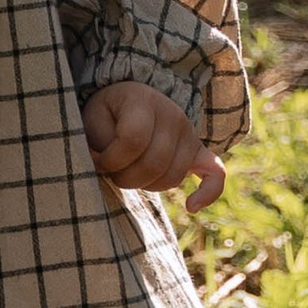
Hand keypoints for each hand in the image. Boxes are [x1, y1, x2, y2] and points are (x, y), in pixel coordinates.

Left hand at [83, 83, 224, 211]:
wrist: (128, 104)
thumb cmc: (105, 116)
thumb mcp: (91, 119)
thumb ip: (96, 141)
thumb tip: (102, 165)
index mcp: (143, 101)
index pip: (133, 141)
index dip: (110, 160)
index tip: (96, 160)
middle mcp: (173, 115)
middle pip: (154, 164)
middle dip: (125, 178)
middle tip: (111, 173)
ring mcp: (190, 134)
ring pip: (172, 177)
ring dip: (146, 186)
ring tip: (130, 174)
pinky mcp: (199, 152)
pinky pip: (216, 174)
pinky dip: (208, 193)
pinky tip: (191, 207)